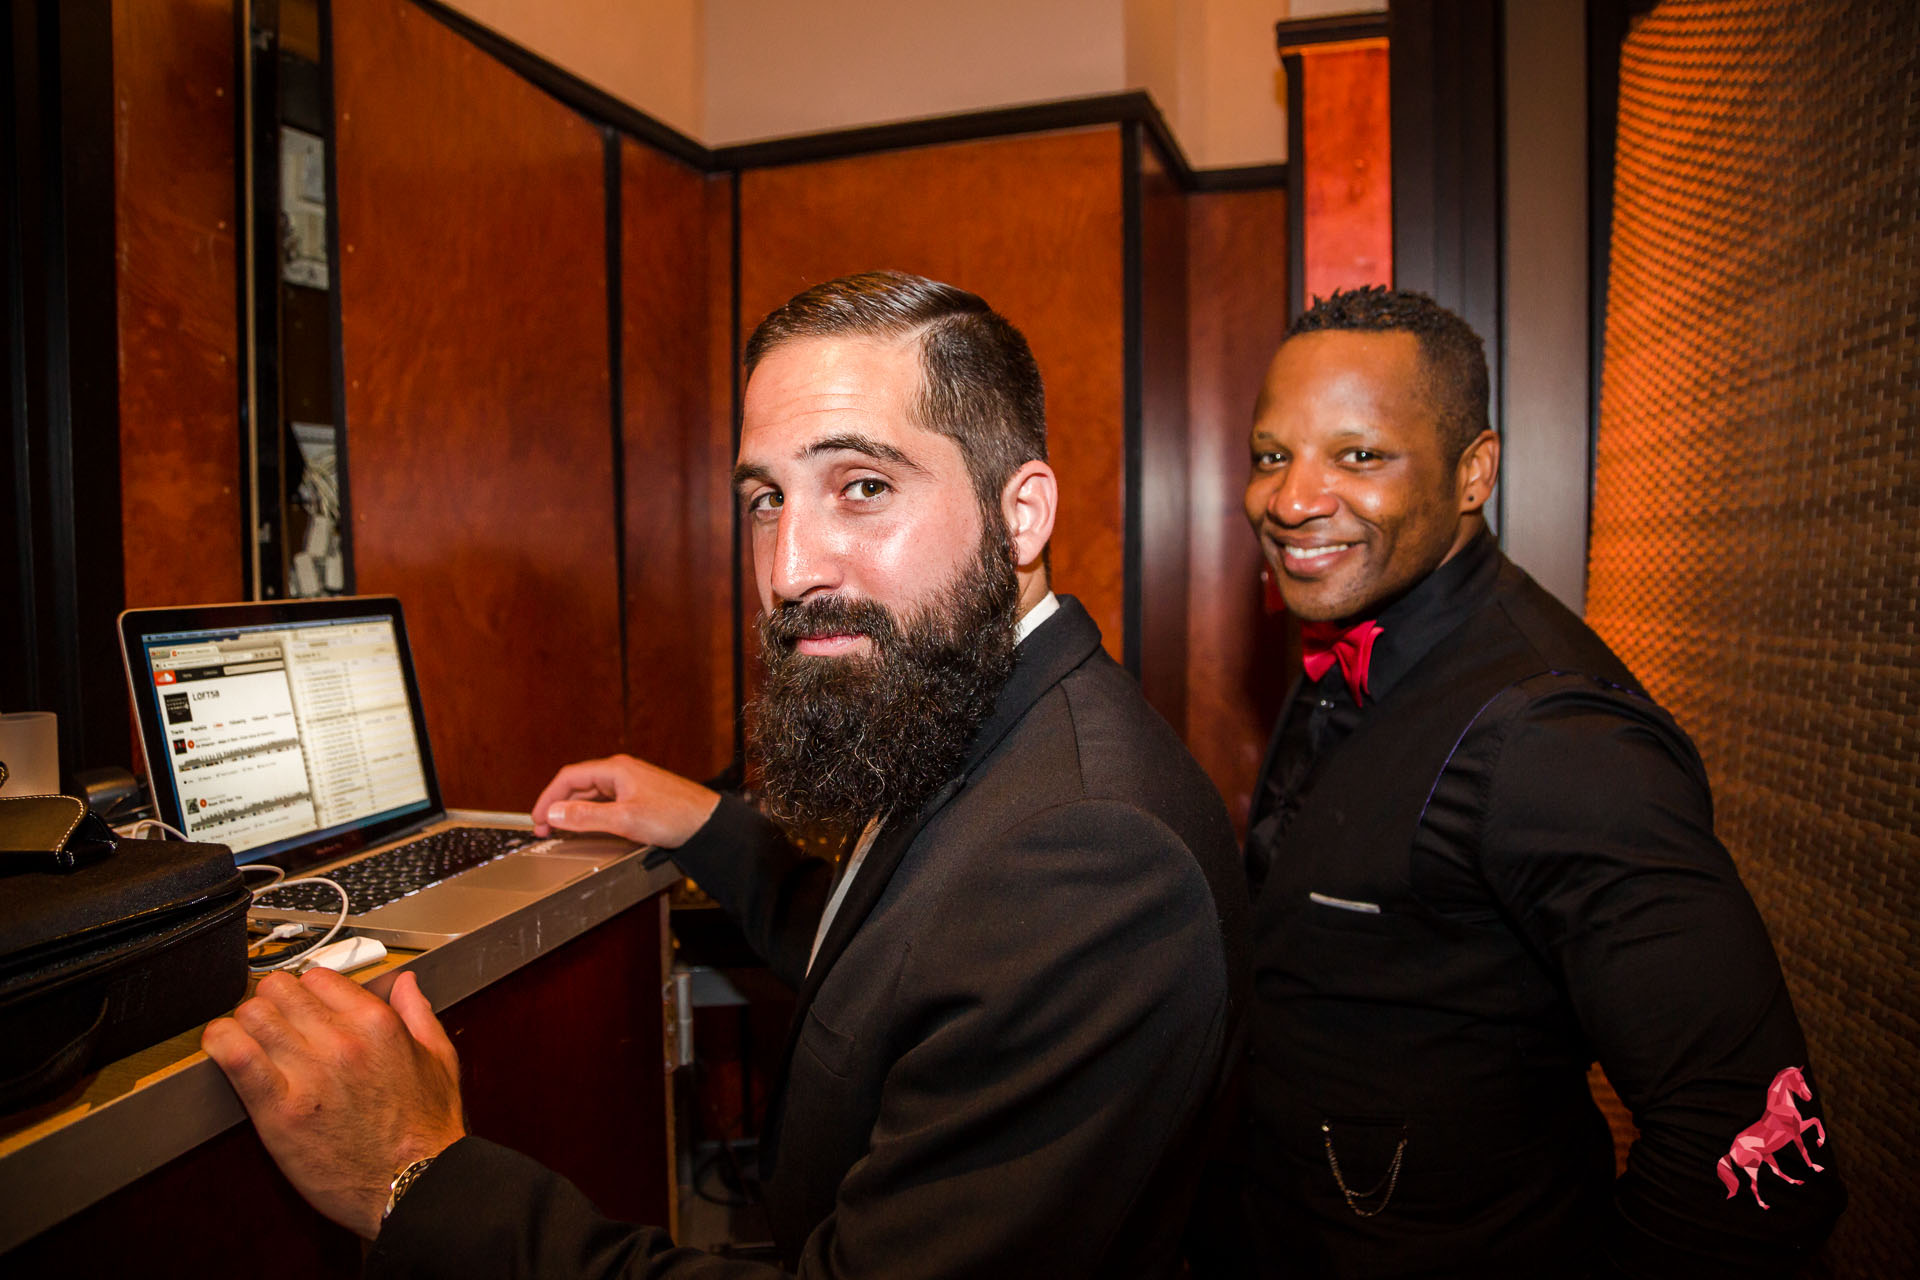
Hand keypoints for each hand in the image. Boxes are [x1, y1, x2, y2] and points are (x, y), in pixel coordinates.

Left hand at [201, 969, 465, 1239]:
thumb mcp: (439, 1060)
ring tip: (249, 1039)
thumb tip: (405, 983)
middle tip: (272, 1023)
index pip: (318, 977)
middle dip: (272, 1002)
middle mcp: (342, 1041)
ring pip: (253, 1013)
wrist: (415, 1184)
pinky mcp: (280, 1110)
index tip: (301, 1006)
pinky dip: (221, 1043)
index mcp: (378, 1024)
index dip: (305, 989)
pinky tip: (223, 1047)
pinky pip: (236, 1055)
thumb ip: (418, 1013)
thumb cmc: (426, 1131)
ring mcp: (309, 1073)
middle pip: (280, 990)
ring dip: (245, 1022)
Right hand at [531, 754, 719, 848]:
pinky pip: (607, 802)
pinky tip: (589, 826)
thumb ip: (586, 816)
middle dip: (558, 805)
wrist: (708, 823)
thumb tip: (554, 812)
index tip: (536, 818)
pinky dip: (591, 813)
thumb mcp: (624, 820)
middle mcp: (623, 773)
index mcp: (616, 770)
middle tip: (544, 828)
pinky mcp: (641, 797)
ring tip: (561, 829)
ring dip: (574, 810)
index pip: (569, 777)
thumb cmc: (675, 816)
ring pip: (593, 794)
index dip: (547, 797)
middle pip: (579, 785)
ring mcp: (633, 784)